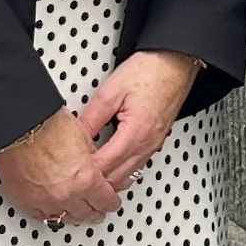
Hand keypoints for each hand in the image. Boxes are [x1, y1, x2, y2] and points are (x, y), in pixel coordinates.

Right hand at [0, 110, 122, 224]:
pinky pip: (42, 216)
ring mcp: (45, 200)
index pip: (106, 201)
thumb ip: (93, 160)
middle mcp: (66, 194)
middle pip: (87, 213)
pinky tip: (55, 211)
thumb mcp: (84, 139)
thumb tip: (97, 168)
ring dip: (73, 215)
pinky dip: (50, 214)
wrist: (19, 124)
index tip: (111, 201)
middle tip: (98, 210)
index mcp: (86, 179)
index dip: (112, 201)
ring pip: (65, 218)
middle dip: (95, 211)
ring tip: (77, 213)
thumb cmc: (47, 125)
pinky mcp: (25, 200)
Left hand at [81, 50, 200, 190]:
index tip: (70, 170)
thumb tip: (76, 136)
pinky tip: (109, 165)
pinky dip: (121, 171)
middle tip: (75, 178)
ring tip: (89, 175)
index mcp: (135, 133)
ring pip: (127, 176)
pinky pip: (136, 166)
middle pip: (116, 178)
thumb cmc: (150, 71)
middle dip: (95, 182)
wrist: (175, 63)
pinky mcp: (156, 142)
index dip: (85, 171)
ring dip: (108, 179)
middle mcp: (147, 144)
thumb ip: (91, 117)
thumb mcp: (111, 91)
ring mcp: (153, 145)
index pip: (104, 166)